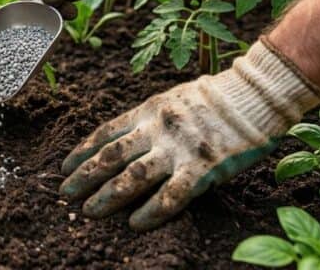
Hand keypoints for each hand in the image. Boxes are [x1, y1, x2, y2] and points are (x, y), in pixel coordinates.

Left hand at [59, 39, 319, 230]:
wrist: (255, 95)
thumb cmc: (216, 97)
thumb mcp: (174, 98)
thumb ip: (151, 120)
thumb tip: (127, 141)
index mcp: (149, 110)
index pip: (107, 132)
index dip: (83, 150)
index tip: (65, 166)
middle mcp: (158, 129)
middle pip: (111, 156)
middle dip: (85, 176)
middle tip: (65, 193)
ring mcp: (179, 149)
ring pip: (133, 176)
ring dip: (107, 195)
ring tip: (89, 211)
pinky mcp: (203, 168)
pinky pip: (171, 195)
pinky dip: (150, 211)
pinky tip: (134, 223)